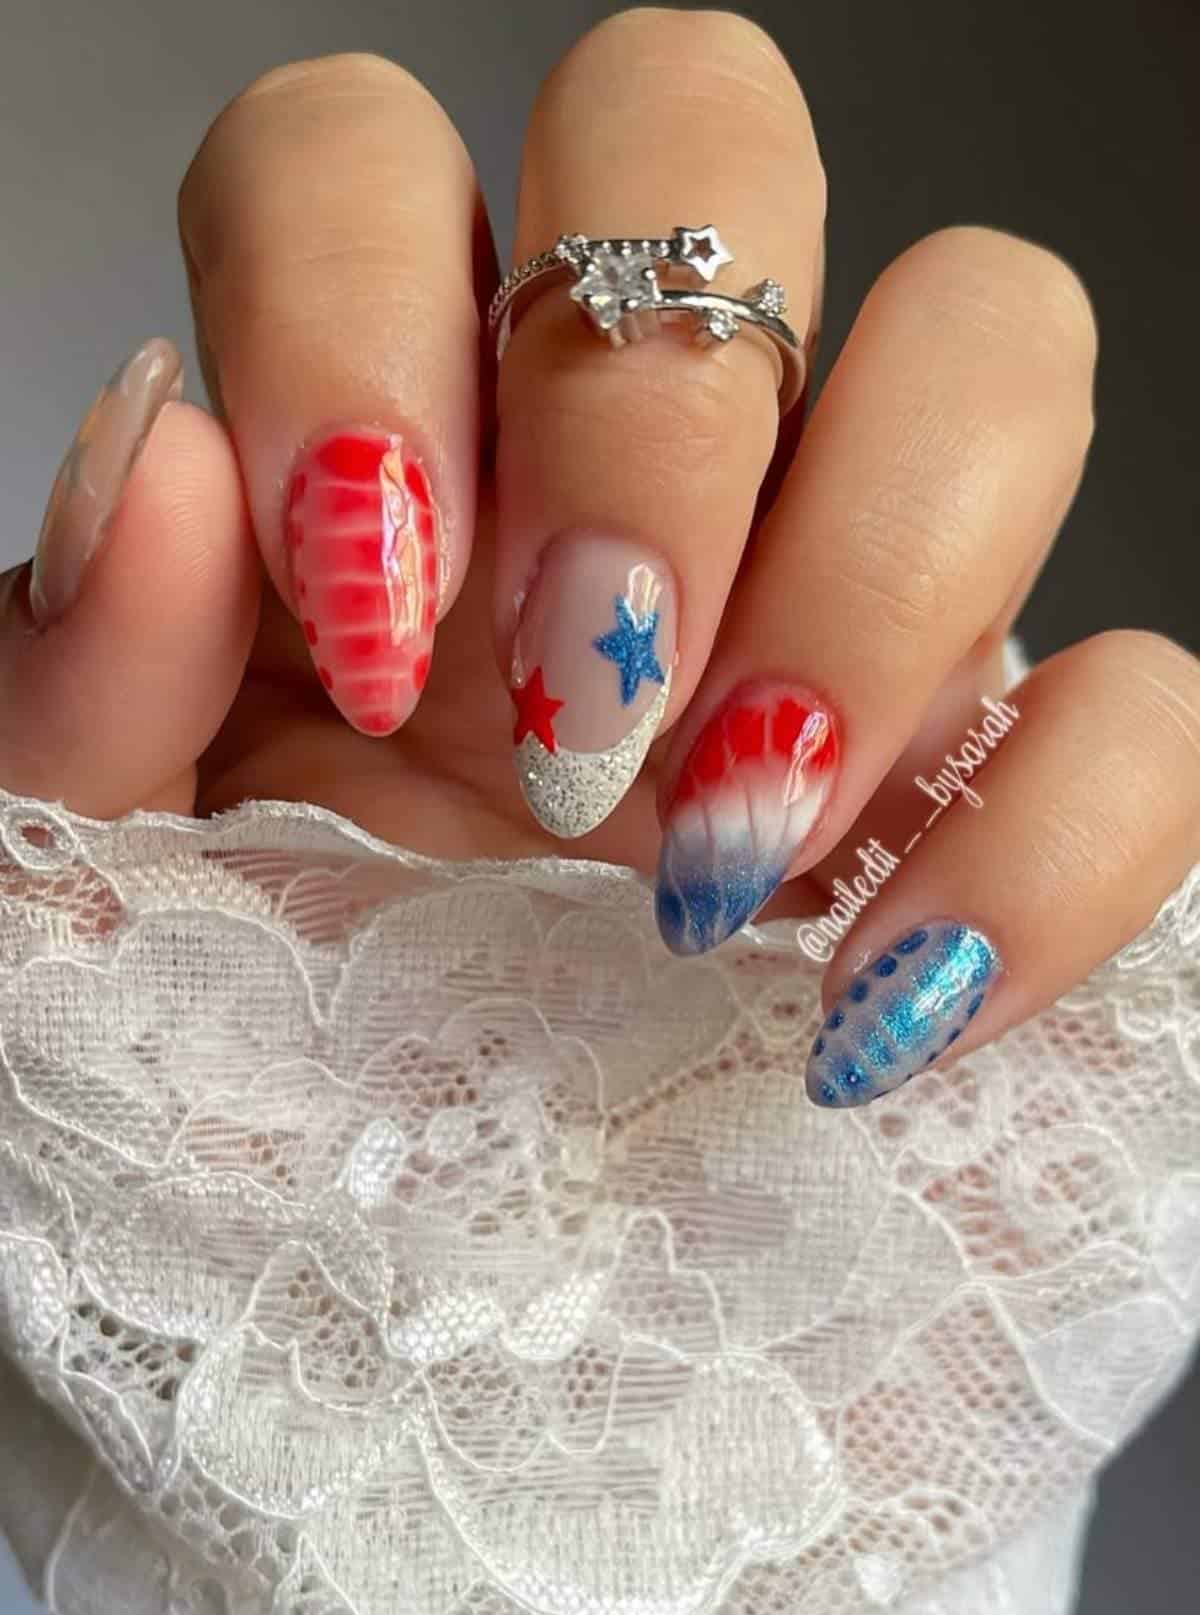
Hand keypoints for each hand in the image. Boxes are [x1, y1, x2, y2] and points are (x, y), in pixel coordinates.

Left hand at [2, 10, 1196, 1107]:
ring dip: (876, 581)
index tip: (366, 606)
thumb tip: (164, 459)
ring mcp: (838, 594)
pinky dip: (1058, 835)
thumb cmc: (236, 1038)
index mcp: (371, 436)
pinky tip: (880, 998)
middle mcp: (619, 458)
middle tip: (580, 705)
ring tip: (725, 855)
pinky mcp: (984, 781)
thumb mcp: (94, 874)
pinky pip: (1144, 707)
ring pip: (994, 338)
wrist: (395, 1258)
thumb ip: (78, 676)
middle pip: (713, 129)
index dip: (361, 313)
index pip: (367, 157)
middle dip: (653, 413)